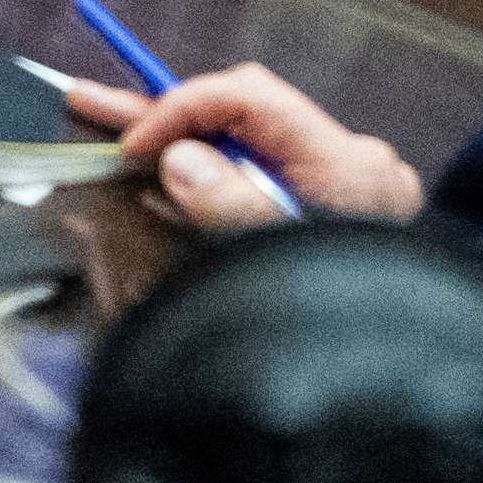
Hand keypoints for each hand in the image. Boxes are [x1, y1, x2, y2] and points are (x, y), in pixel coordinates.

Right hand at [39, 58, 422, 307]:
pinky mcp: (336, 215)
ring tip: (121, 131)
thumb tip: (179, 161)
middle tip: (93, 103)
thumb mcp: (274, 254)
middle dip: (169, 113)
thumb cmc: (339, 322)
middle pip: (246, 116)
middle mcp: (355, 167)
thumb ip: (227, 203)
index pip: (248, 100)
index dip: (181, 111)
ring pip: (253, 146)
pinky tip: (174, 170)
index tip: (133, 146)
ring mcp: (349, 191)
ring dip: (187, 142)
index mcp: (348, 165)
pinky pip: (267, 176)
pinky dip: (218, 173)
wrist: (389, 382)